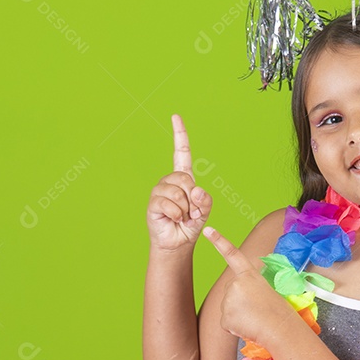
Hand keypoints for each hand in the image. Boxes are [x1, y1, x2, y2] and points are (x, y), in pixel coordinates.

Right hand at [147, 114, 213, 253]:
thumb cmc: (191, 225)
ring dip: (185, 209)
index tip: (175, 116)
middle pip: (185, 179)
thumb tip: (196, 191)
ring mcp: (160, 191)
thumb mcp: (205, 211)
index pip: (181, 152)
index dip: (179, 135)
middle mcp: (170, 181)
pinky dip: (177, 215)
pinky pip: (169, 204)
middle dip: (193, 198)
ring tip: (182, 217)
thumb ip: (206, 201)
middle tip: (192, 212)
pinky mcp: (153, 203)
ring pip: (177, 193)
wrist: (178, 243)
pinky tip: (174, 220)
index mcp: (184, 178)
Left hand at [202, 225, 304, 346]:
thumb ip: (250, 285)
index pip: (232, 254)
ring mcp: (228, 301)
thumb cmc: (278, 310)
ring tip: (255, 317)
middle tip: (257, 308)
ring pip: (228, 307)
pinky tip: (248, 325)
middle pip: (230, 291)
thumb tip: (241, 293)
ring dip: (239, 314)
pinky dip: (236, 326)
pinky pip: (227, 322)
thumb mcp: (266, 288)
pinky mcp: (224, 318)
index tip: (208, 230)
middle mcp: (235, 284)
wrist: (280, 328)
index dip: (219, 241)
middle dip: (240, 300)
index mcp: (248, 274)